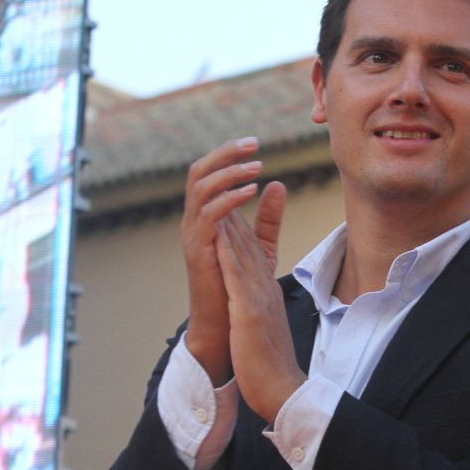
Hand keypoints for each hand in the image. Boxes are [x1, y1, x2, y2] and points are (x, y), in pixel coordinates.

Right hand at [181, 138, 265, 384]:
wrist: (225, 326)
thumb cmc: (239, 288)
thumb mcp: (258, 246)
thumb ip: (267, 217)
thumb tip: (277, 183)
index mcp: (205, 216)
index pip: (209, 172)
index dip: (228, 154)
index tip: (256, 143)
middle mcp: (194, 221)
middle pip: (198, 171)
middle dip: (224, 154)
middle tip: (253, 144)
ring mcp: (193, 235)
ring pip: (200, 188)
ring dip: (229, 173)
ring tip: (256, 167)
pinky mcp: (198, 251)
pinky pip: (207, 215)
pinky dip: (228, 199)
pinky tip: (249, 192)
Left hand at [215, 183, 303, 420]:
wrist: (282, 391)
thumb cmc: (271, 365)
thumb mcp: (265, 327)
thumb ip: (260, 307)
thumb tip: (254, 298)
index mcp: (265, 292)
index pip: (252, 251)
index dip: (241, 221)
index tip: (231, 198)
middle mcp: (264, 289)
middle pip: (247, 243)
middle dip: (236, 211)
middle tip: (228, 179)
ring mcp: (257, 299)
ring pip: (243, 252)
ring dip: (233, 221)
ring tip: (222, 192)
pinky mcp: (249, 312)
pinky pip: (237, 277)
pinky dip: (228, 252)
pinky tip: (220, 232)